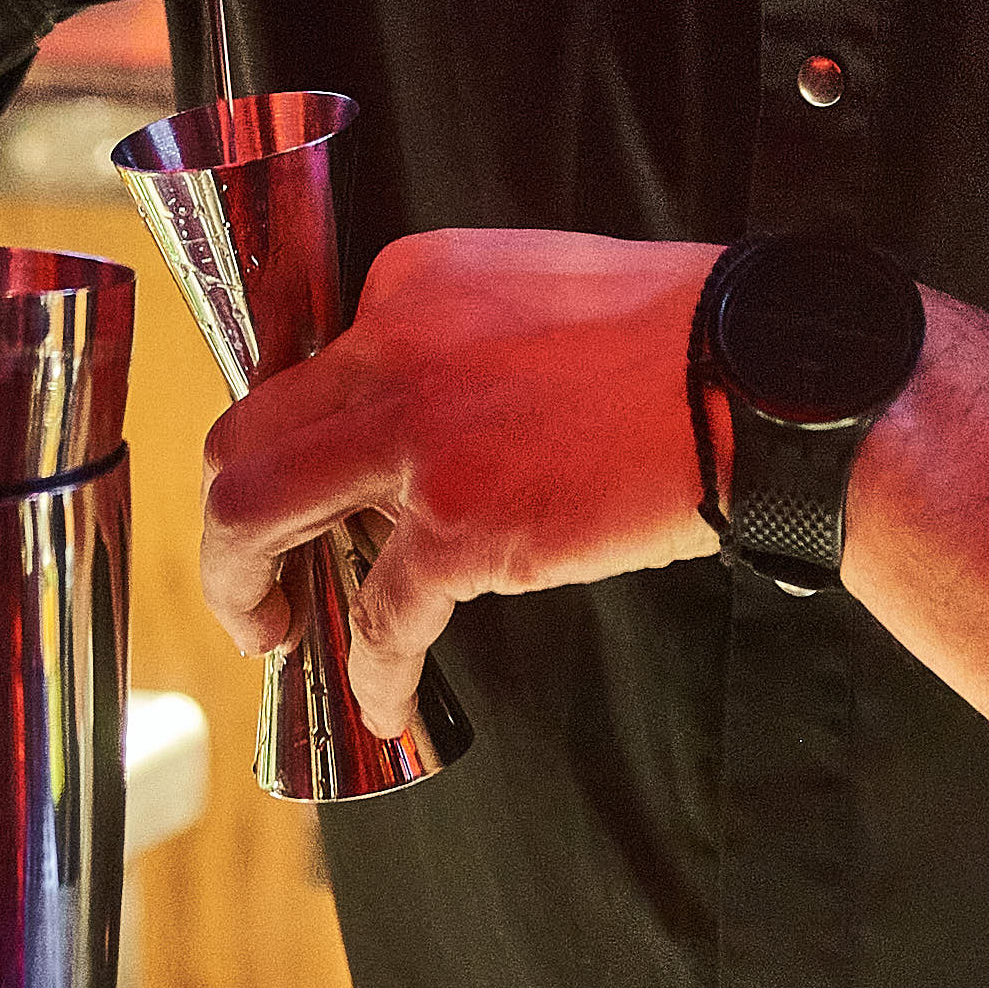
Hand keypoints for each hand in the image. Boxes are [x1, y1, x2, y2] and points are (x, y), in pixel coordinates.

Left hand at [199, 232, 722, 735]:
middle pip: (245, 442)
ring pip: (258, 517)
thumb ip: (450, 341)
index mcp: (406, 285)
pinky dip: (371, 672)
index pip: (305, 375)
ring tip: (275, 635)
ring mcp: (417, 439)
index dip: (300, 451)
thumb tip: (412, 421)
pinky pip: (380, 617)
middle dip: (230, 524)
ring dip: (247, 590)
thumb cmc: (675, 336)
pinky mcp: (462, 526)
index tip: (313, 499)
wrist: (758, 377)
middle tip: (251, 579)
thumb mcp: (528, 290)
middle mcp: (388, 349)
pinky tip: (383, 701)